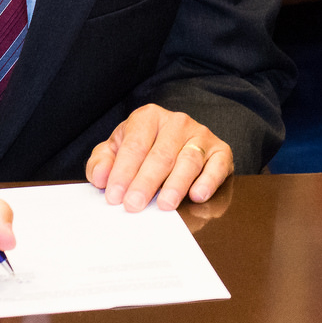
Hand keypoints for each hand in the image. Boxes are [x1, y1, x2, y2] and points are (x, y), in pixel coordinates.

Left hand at [86, 104, 231, 210]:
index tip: (114, 196)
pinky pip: (217, 165)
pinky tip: (197, 195)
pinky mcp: (221, 151)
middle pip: (161, 155)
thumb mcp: (116, 149)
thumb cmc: (142, 149)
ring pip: (189, 160)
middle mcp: (177, 122)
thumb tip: (100, 177)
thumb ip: (102, 161)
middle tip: (134, 205)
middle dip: (146, 182)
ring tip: (164, 204)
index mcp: (148, 117)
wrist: (177, 142)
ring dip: (176, 184)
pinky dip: (209, 181)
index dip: (123, 172)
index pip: (135, 145)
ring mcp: (201, 135)